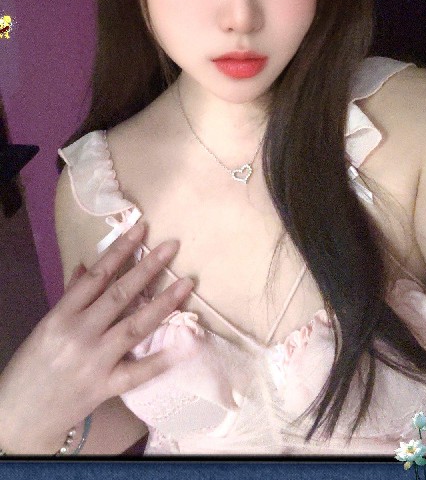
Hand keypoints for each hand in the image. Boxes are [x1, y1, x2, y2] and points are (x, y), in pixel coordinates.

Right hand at [0, 220, 192, 453]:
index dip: (120, 250)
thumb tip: (88, 264)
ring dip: (163, 303)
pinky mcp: (105, 387)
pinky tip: (186, 344)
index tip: (141, 228)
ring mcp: (94, 361)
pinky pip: (138, 372)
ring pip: (134, 326)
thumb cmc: (33, 365)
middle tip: (172, 246)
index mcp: (62, 315)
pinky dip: (162, 359)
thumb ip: (70, 295)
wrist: (20, 415)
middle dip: (148, 268)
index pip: (97, 275)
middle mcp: (79, 334)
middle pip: (119, 295)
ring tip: (186, 284)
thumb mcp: (47, 325)